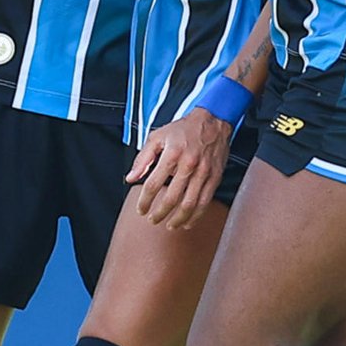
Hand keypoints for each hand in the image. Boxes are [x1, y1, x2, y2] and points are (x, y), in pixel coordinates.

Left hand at [128, 108, 232, 227]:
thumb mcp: (157, 137)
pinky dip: (196, 215)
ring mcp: (204, 172)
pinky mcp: (215, 177)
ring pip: (190, 204)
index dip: (144, 200)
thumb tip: (131, 178)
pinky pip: (205, 201)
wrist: (213, 120)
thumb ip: (143, 158)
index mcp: (172, 154)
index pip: (153, 184)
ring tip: (169, 225)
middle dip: (160, 213)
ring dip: (178, 218)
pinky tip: (187, 222)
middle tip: (153, 220)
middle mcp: (189, 164)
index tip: (141, 209)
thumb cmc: (184, 129)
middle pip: (171, 198)